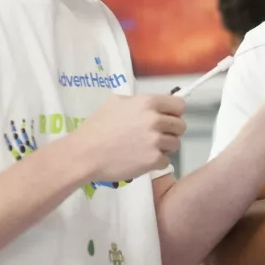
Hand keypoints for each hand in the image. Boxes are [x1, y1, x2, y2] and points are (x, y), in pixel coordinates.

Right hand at [72, 95, 186, 181]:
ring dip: (164, 147)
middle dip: (171, 131)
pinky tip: (141, 159)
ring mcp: (155, 140)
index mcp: (147, 103)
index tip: (169, 118)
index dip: (175, 112)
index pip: (179, 105)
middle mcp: (155, 120)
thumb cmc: (96, 128)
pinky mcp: (154, 159)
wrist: (84, 154)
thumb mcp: (115, 102)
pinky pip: (166, 161)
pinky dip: (156, 162)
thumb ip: (138, 101)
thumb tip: (154, 103)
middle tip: (156, 136)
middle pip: (181, 126)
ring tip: (145, 148)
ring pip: (175, 144)